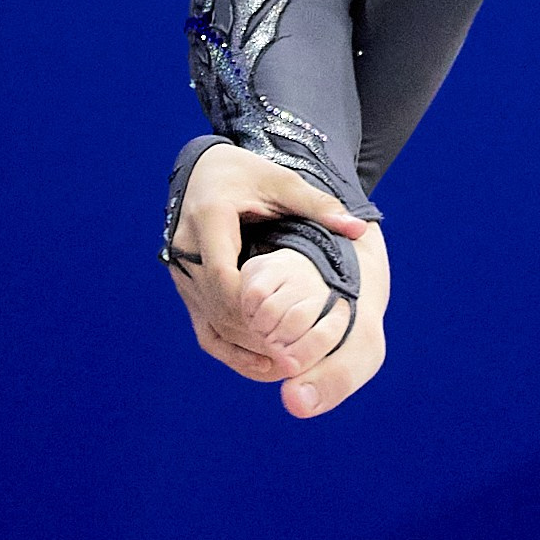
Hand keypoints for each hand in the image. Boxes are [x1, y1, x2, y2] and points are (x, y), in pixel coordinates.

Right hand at [165, 139, 367, 379]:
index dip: (252, 308)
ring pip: (210, 322)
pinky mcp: (185, 287)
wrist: (204, 173)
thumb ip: (319, 206)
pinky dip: (230, 349)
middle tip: (295, 359)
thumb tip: (358, 228)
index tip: (288, 330)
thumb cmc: (247, 175)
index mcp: (208, 221)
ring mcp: (181, 273)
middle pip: (217, 307)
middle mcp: (185, 251)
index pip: (223, 277)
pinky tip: (262, 366)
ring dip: (246, 347)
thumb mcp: (283, 183)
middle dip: (255, 335)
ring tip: (287, 366)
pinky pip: (204, 327)